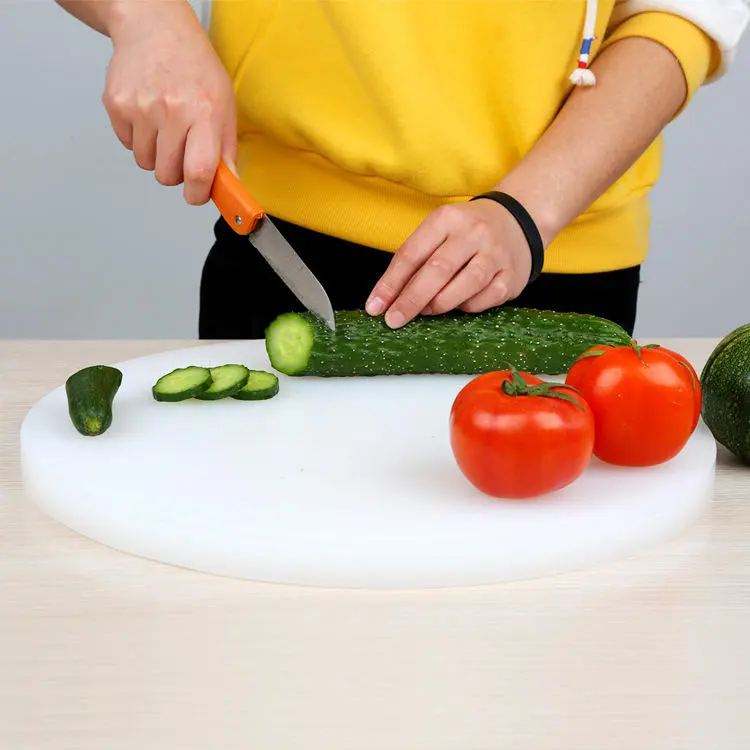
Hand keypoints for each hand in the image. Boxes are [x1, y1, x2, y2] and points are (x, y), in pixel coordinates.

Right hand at [103, 0, 236, 203]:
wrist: (154, 26)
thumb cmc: (193, 65)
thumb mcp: (224, 102)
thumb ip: (227, 148)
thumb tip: (230, 185)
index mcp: (204, 113)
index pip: (199, 171)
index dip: (198, 194)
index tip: (198, 195)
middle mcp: (171, 110)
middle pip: (167, 175)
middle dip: (176, 173)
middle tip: (182, 151)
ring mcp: (140, 107)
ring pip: (146, 163)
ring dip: (156, 156)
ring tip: (165, 128)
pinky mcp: (116, 104)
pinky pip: (127, 145)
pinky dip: (138, 138)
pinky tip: (148, 115)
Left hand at [365, 199, 534, 327]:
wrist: (518, 222)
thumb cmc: (466, 233)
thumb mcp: (440, 232)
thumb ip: (416, 260)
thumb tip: (389, 298)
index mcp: (447, 218)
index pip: (411, 254)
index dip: (390, 283)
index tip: (375, 307)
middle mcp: (473, 233)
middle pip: (436, 271)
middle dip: (410, 300)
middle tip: (393, 320)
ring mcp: (496, 254)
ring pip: (462, 287)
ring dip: (438, 305)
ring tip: (425, 310)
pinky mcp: (511, 276)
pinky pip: (483, 300)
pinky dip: (466, 307)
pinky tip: (459, 304)